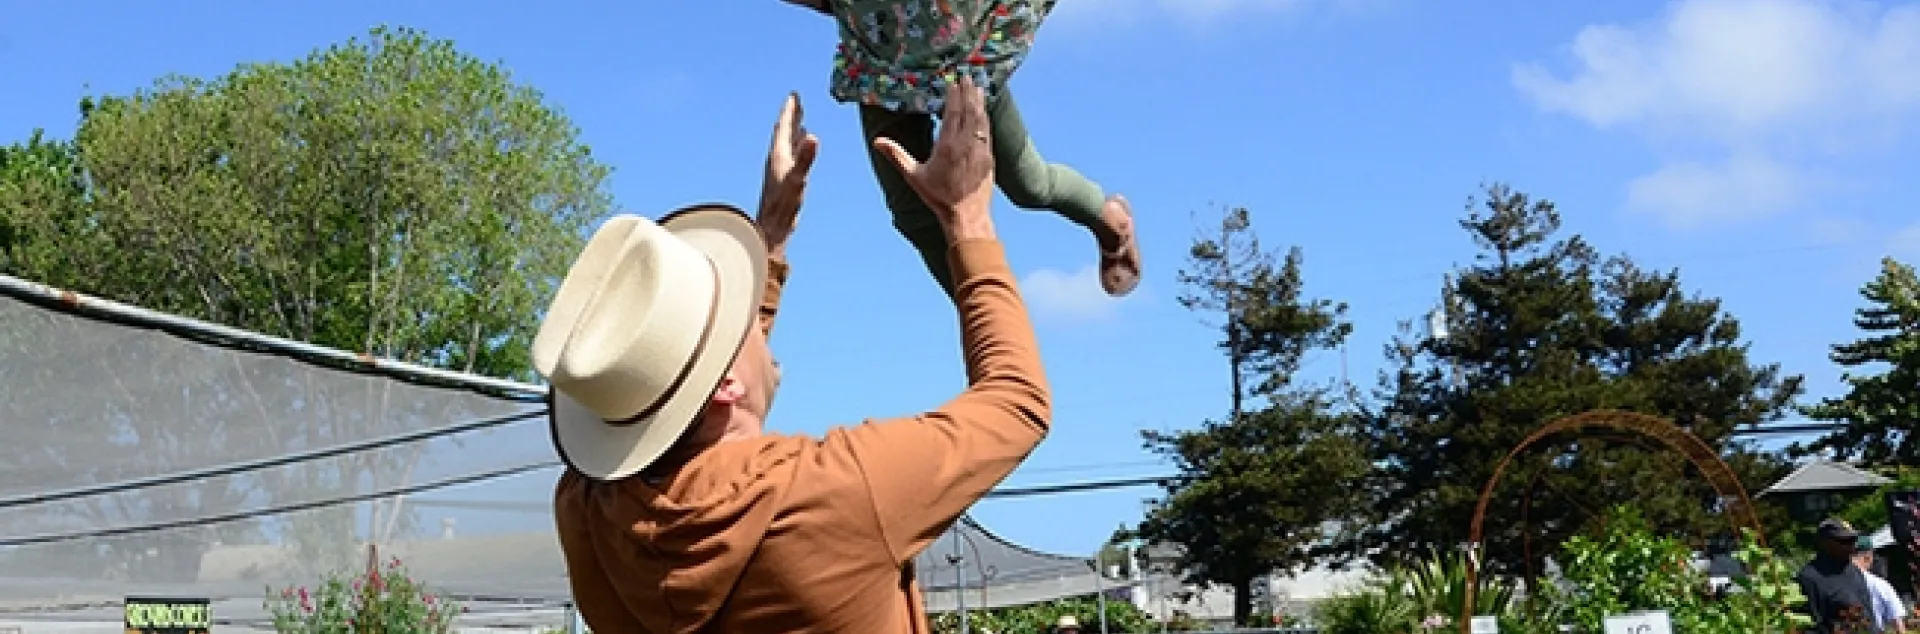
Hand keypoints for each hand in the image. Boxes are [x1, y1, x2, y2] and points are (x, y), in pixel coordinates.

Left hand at [757, 91, 819, 256]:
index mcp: (779, 155)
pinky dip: (796, 146)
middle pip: (784, 132)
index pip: (784, 127)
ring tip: (800, 121)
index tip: (794, 95)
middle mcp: (777, 159)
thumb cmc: (783, 204)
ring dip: (793, 131)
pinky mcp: (783, 179)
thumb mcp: (798, 178)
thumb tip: (812, 137)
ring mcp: (780, 169)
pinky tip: (800, 148)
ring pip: (787, 144)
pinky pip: (791, 155)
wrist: (772, 226)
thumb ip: (806, 158)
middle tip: (796, 101)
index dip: (790, 111)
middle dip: (791, 116)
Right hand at [873, 76, 995, 240]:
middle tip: (968, 77)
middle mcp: (967, 145)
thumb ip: (897, 156)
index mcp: (948, 146)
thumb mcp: (914, 176)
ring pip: (982, 120)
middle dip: (969, 92)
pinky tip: (984, 113)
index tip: (954, 81)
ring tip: (978, 88)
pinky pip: (988, 132)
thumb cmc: (938, 197)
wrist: (966, 215)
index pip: (953, 113)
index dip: (954, 96)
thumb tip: (877, 141)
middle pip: (970, 111)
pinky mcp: (990, 158)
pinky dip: (986, 118)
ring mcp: (980, 150)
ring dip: (980, 102)